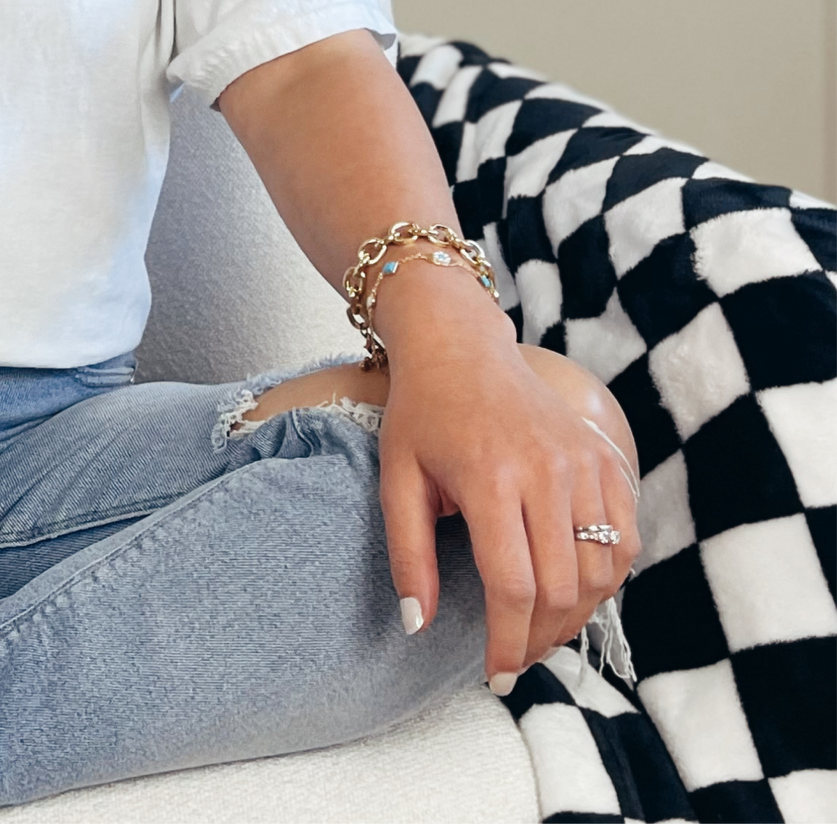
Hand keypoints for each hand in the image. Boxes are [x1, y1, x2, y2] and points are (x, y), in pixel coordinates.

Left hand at [376, 277, 641, 689]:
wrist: (461, 347)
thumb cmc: (422, 414)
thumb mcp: (396, 480)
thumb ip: (408, 556)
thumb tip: (416, 626)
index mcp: (490, 477)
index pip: (513, 585)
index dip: (506, 640)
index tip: (494, 674)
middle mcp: (547, 471)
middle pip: (562, 586)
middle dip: (539, 638)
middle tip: (514, 659)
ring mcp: (585, 463)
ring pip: (601, 570)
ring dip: (576, 616)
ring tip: (540, 633)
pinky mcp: (606, 458)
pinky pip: (624, 538)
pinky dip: (607, 578)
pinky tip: (575, 594)